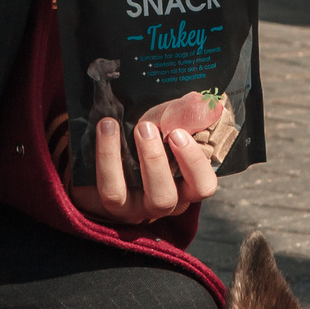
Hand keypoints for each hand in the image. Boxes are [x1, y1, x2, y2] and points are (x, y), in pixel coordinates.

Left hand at [69, 92, 225, 224]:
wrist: (110, 165)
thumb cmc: (147, 143)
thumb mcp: (166, 130)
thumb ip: (183, 118)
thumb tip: (203, 101)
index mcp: (185, 186)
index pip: (202, 186)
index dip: (194, 163)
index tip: (179, 133)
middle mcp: (162, 202)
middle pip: (165, 197)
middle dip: (156, 160)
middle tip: (149, 127)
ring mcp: (134, 207)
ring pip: (131, 196)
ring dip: (133, 161)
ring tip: (132, 127)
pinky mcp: (110, 205)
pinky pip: (110, 188)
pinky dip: (107, 156)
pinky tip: (106, 127)